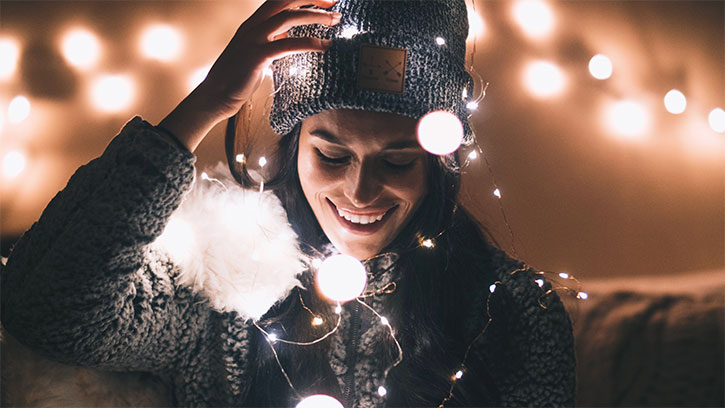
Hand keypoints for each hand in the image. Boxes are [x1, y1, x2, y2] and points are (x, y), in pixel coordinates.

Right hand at [159, 0, 340, 151]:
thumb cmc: (238, 78)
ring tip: (335, 21)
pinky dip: (310, 43)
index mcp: (253, 23)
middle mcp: (253, 26)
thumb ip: (272, 42)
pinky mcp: (257, 56)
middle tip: (334, 2)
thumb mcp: (257, 53)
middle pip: (285, 0)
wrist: (215, 96)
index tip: (325, 1)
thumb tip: (290, 40)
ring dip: (315, 16)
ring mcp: (253, 40)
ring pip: (288, 17)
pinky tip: (324, 46)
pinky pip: (288, 45)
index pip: (280, 0)